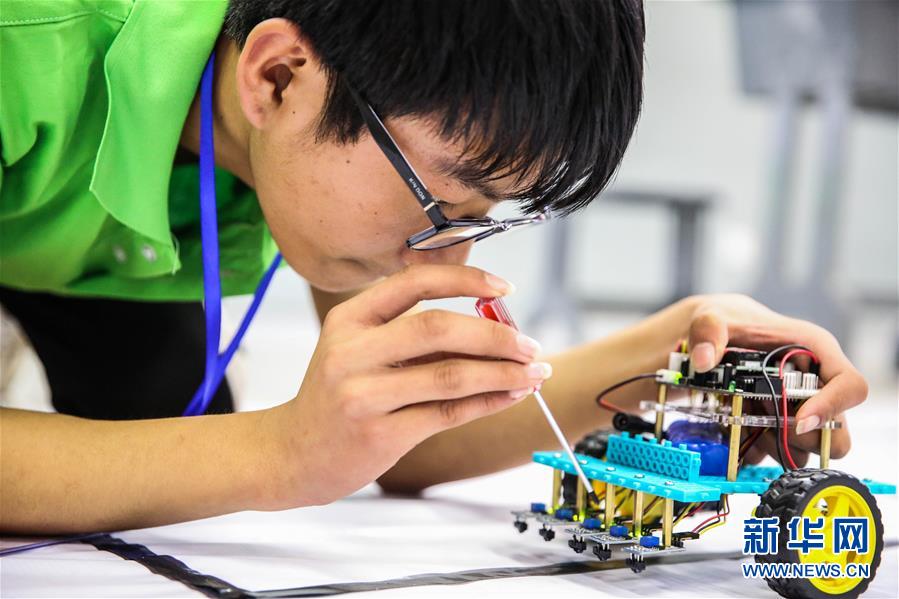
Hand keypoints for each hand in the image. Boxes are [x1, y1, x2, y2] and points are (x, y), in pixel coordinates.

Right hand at [267, 265, 551, 506]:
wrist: (294, 454)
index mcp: (348, 319)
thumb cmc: (339, 396)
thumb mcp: (358, 351)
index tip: (504, 287)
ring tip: (533, 372)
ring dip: (502, 373)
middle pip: (437, 328)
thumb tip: (492, 324)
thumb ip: (412, 334)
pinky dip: (487, 402)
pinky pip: (447, 414)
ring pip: (450, 375)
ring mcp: (362, 395)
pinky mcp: (379, 434)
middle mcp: (350, 352)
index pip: (414, 282)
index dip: (465, 280)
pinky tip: (510, 396)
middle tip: (530, 345)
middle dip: (495, 334)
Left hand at [683, 294, 866, 465]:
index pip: (851, 386)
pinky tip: (735, 428)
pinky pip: (776, 455)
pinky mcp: (779, 429)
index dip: (832, 407)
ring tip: (744, 418)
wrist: (711, 338)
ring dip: (774, 444)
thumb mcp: (712, 317)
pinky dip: (755, 449)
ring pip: (807, 450)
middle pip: (836, 433)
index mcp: (816, 352)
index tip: (799, 420)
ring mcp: (799, 410)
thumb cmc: (726, 322)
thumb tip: (704, 360)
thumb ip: (707, 331)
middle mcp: (816, 385)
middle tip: (762, 415)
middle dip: (798, 434)